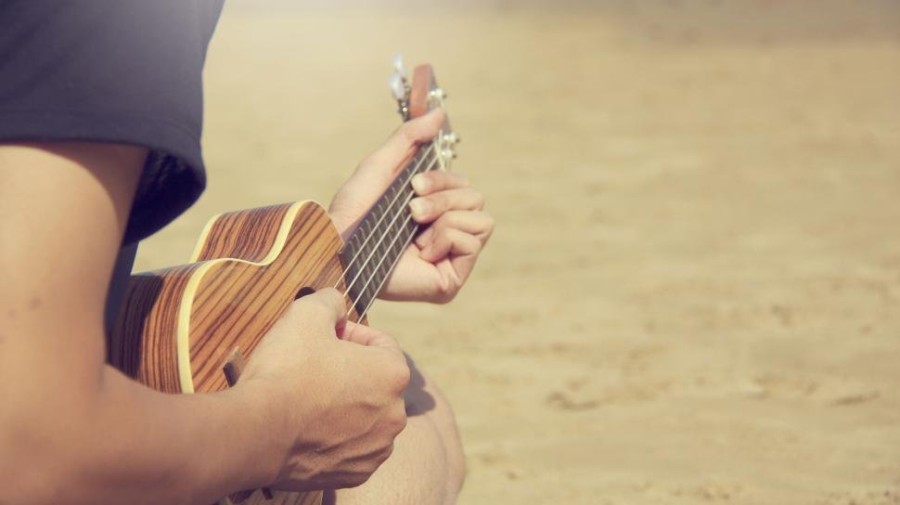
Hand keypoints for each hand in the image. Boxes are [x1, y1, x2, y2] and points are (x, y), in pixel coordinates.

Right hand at [240, 289, 409, 489]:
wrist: (254, 432)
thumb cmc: (284, 372)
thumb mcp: (306, 314)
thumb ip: (330, 301)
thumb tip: (336, 301)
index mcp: (393, 374)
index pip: (381, 343)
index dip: (351, 333)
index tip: (326, 336)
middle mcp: (395, 415)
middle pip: (375, 381)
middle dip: (349, 370)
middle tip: (314, 365)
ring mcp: (376, 448)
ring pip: (365, 415)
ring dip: (344, 404)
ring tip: (309, 397)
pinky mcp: (355, 474)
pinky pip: (351, 446)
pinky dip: (335, 436)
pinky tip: (308, 426)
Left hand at [329, 109, 494, 303]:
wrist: (340, 250)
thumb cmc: (353, 212)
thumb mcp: (381, 165)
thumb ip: (409, 137)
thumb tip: (439, 112)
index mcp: (433, 211)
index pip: (464, 185)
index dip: (443, 179)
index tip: (413, 185)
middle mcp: (445, 234)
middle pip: (475, 197)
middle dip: (443, 198)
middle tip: (412, 209)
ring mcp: (450, 259)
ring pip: (482, 219)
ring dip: (445, 216)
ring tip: (415, 232)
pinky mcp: (452, 280)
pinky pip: (474, 242)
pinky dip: (446, 239)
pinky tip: (422, 252)